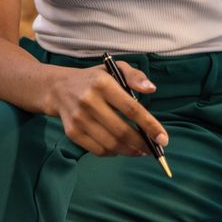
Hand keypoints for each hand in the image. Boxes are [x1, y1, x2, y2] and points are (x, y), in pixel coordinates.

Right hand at [47, 61, 168, 156]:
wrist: (58, 88)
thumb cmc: (94, 78)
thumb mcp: (115, 68)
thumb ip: (135, 76)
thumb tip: (151, 89)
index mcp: (103, 83)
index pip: (131, 108)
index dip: (150, 125)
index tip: (163, 138)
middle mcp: (89, 101)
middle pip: (121, 131)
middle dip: (142, 144)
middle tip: (154, 149)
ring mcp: (79, 118)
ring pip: (110, 144)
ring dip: (129, 151)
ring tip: (140, 150)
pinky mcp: (72, 132)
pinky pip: (97, 150)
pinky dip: (113, 153)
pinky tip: (121, 149)